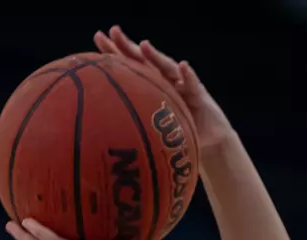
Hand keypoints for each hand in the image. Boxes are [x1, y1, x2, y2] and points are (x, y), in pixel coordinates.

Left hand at [93, 25, 235, 153]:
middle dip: (128, 45)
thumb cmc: (176, 136)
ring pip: (166, 68)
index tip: (97, 37)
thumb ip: (131, 126)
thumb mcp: (150, 131)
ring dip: (156, 57)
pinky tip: (183, 67)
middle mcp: (165, 81)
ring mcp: (182, 86)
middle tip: (113, 31)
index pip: (129, 66)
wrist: (209, 141)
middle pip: (144, 61)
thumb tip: (102, 138)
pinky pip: (193, 85)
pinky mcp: (199, 96)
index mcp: (150, 87)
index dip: (114, 52)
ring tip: (144, 45)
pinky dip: (188, 76)